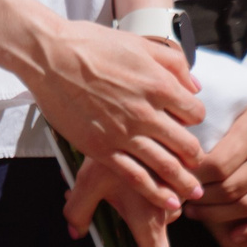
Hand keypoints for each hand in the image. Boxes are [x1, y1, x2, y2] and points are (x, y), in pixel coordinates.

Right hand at [24, 21, 205, 211]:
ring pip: (166, 165)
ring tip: (193, 192)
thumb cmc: (90, 44)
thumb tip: (194, 87)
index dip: (194, 119)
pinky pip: (135, 176)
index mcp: (159, 85)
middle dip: (195, 157)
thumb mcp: (138, 43)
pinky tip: (168, 203)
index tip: (186, 123)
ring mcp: (124, 133)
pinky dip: (155, 193)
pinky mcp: (101, 148)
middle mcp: (147, 112)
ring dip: (184, 182)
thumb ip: (172, 63)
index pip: (195, 113)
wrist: (49, 56)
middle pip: (186, 144)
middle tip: (198, 165)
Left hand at [62, 155, 178, 246]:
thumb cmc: (112, 150)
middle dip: (136, 220)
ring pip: (165, 206)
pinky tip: (139, 159)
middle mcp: (171, 210)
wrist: (139, 111)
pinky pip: (173, 184)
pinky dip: (159, 177)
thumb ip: (80, 212)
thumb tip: (76, 233)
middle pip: (157, 232)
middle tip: (111, 197)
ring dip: (147, 196)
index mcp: (147, 220)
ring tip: (120, 174)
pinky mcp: (188, 172)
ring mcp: (183, 191)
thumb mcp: (88, 182)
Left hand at [188, 73, 246, 246]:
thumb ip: (212, 118)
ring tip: (195, 213)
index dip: (192, 177)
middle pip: (229, 189)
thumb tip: (172, 133)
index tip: (174, 178)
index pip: (216, 165)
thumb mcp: (238, 99)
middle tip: (179, 198)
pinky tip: (233, 237)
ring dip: (218, 216)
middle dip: (200, 198)